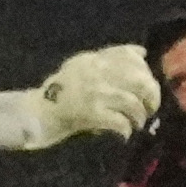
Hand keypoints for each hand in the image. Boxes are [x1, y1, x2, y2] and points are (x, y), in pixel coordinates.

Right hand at [31, 45, 158, 145]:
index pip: (129, 56)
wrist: (34, 115)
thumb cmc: (59, 95)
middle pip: (138, 79)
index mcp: (92, 59)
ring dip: (139, 116)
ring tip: (137, 124)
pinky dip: (126, 129)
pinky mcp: (89, 112)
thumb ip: (108, 60)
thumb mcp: (81, 68)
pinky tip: (124, 134)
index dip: (146, 72)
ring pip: (132, 102)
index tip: (147, 87)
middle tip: (150, 109)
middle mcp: (94, 71)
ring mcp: (92, 92)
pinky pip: (119, 121)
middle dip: (151, 97)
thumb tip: (141, 53)